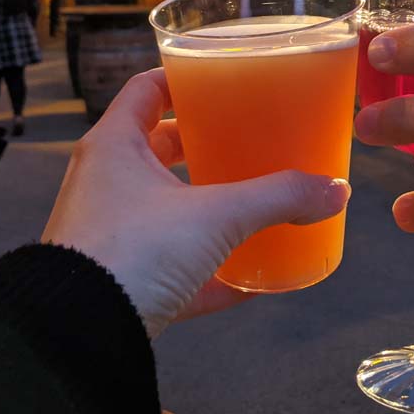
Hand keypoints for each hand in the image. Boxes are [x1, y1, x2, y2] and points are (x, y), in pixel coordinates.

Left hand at [43, 69, 350, 337]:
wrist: (78, 333)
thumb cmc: (135, 249)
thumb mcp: (216, 216)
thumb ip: (278, 198)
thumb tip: (336, 190)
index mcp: (115, 146)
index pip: (146, 90)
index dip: (182, 79)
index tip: (222, 80)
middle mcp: (104, 182)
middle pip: (156, 147)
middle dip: (201, 144)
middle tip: (247, 139)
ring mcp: (108, 233)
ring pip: (163, 208)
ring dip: (202, 206)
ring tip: (250, 202)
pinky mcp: (118, 282)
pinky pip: (167, 267)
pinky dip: (203, 271)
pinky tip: (245, 281)